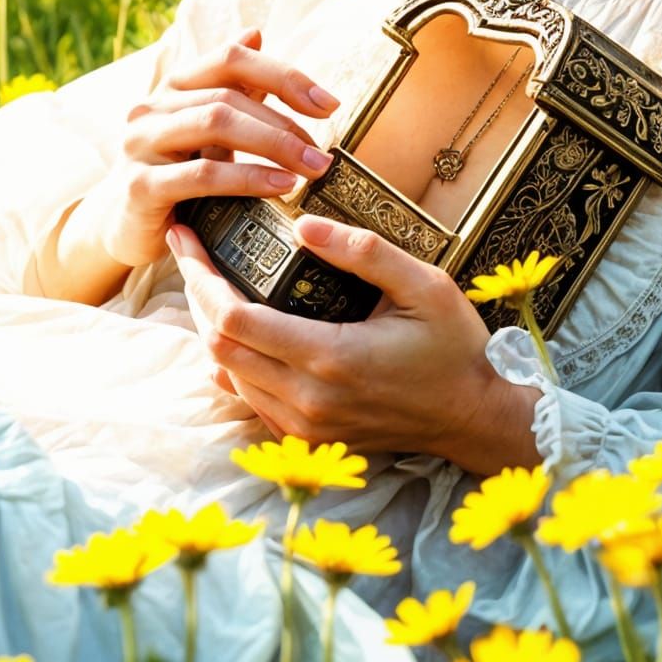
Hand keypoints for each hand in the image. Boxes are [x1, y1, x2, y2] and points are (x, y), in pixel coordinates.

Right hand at [66, 27, 340, 271]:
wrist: (126, 227)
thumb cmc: (177, 172)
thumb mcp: (208, 128)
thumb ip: (233, 86)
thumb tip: (256, 32)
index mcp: (173, 85)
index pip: (231, 58)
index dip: (283, 75)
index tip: (329, 104)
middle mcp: (151, 106)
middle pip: (228, 96)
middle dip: (285, 123)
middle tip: (323, 153)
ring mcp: (140, 143)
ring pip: (216, 125)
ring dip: (273, 146)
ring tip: (310, 168)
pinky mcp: (139, 186)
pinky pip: (202, 175)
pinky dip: (248, 178)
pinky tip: (280, 187)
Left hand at [168, 212, 543, 471]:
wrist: (474, 417)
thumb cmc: (455, 347)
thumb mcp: (424, 285)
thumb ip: (363, 252)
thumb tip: (302, 225)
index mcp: (330, 357)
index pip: (235, 319)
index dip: (200, 276)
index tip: (187, 237)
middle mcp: (308, 400)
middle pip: (219, 345)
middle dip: (196, 294)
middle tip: (191, 250)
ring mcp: (305, 426)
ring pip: (227, 374)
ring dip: (211, 326)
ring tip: (209, 278)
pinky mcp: (308, 437)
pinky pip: (249, 397)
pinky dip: (233, 358)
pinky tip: (239, 324)